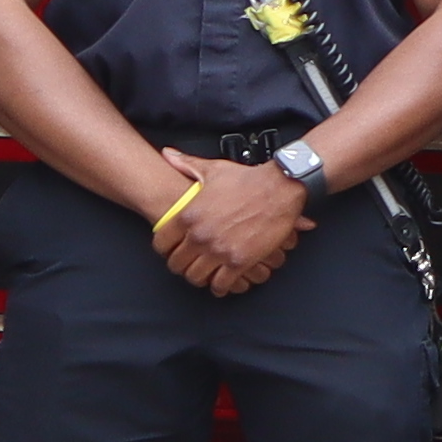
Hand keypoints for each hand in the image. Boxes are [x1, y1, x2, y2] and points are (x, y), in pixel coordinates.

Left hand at [156, 155, 301, 293]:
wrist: (280, 187)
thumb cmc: (248, 179)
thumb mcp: (213, 169)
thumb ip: (186, 164)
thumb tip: (168, 155)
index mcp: (188, 216)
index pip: (161, 243)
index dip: (165, 249)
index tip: (172, 251)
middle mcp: (199, 236)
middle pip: (177, 264)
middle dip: (183, 266)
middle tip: (190, 266)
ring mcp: (219, 250)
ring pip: (197, 277)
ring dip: (201, 278)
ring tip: (206, 276)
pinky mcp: (240, 261)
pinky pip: (222, 284)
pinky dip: (221, 287)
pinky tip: (223, 284)